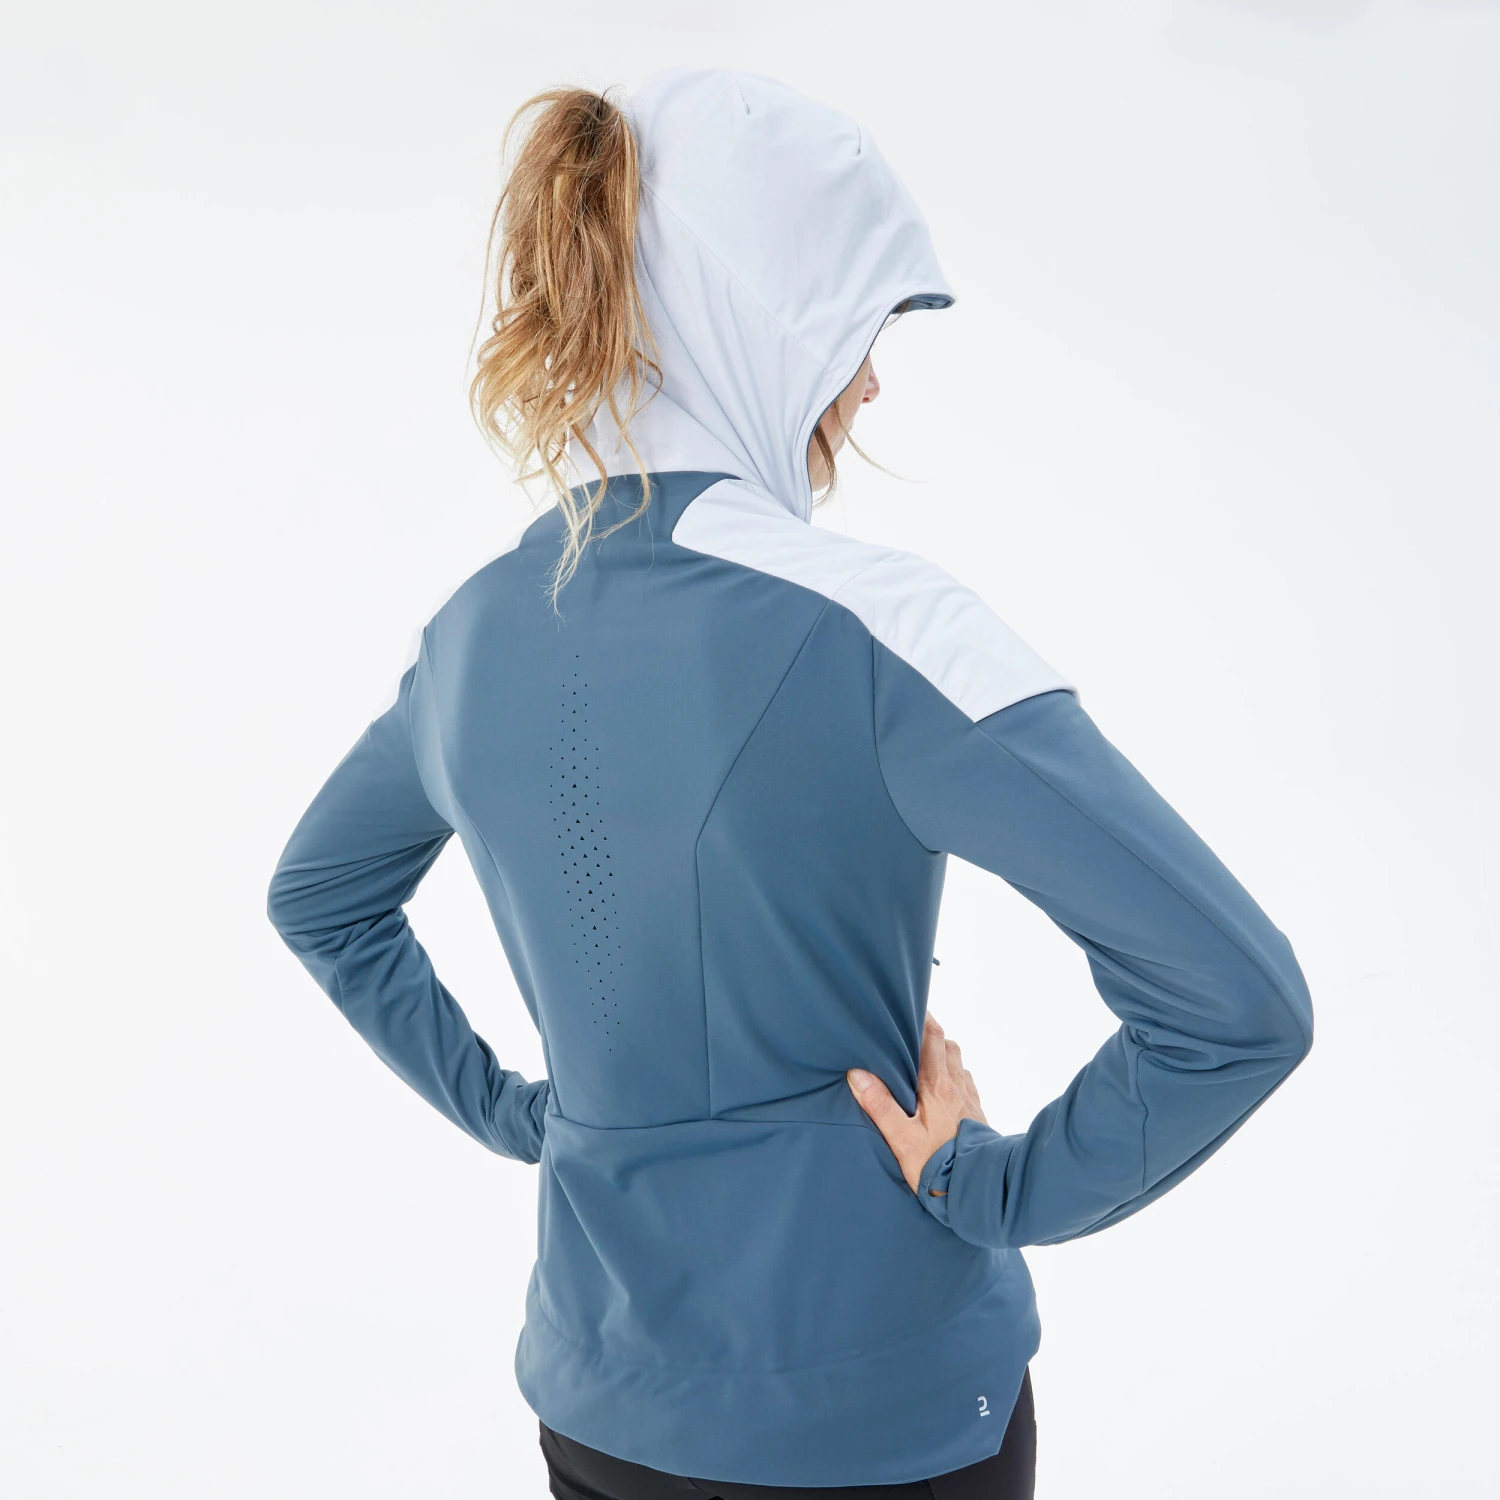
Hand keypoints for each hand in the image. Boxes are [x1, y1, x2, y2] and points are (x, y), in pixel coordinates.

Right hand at [847, 1014, 988, 1192]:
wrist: (980, 1190)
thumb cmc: (938, 1167)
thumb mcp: (901, 1139)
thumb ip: (880, 1105)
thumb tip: (857, 1073)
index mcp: (937, 1087)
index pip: (932, 1039)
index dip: (923, 1019)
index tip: (909, 1006)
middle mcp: (957, 1087)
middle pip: (947, 1046)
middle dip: (931, 1033)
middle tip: (911, 1030)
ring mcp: (970, 1100)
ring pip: (958, 1064)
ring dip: (943, 1054)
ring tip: (923, 1058)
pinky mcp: (977, 1115)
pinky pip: (966, 1083)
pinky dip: (953, 1075)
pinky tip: (943, 1089)